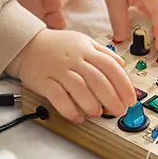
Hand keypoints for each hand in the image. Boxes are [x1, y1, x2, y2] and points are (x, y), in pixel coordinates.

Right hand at [6, 28, 137, 123]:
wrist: (26, 44)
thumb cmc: (57, 46)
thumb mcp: (82, 41)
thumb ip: (102, 52)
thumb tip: (121, 64)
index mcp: (85, 49)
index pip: (110, 66)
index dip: (123, 85)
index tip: (131, 99)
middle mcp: (73, 59)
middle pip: (97, 80)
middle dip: (112, 99)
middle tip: (118, 111)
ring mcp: (58, 70)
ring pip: (79, 88)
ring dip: (92, 104)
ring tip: (97, 113)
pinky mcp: (44, 81)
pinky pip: (58, 97)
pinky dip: (70, 110)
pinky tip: (78, 117)